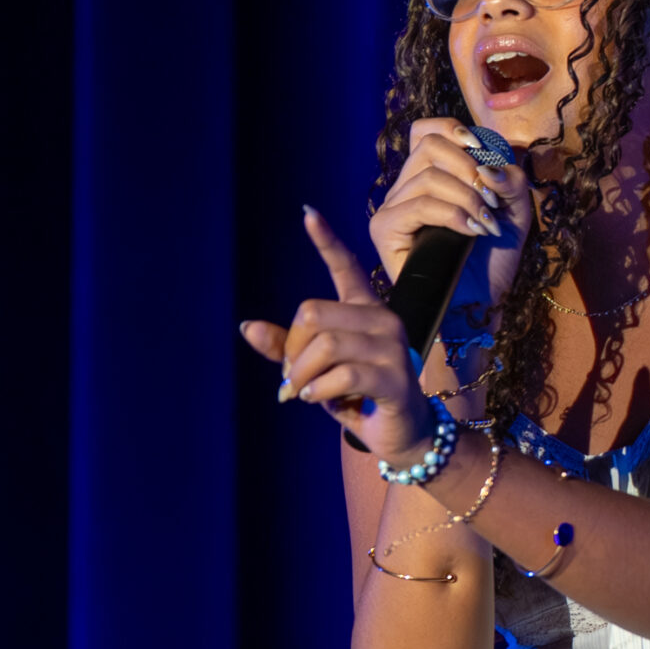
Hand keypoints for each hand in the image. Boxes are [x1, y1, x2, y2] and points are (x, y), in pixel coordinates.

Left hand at [240, 209, 430, 457]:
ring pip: (324, 345)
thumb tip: (247, 327)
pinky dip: (318, 391)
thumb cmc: (358, 396)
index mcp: (364, 310)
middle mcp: (383, 320)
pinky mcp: (396, 378)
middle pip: (313, 313)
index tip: (307, 212)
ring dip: (301, 375)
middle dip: (292, 350)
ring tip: (302, 393)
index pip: (345, 267)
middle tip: (291, 378)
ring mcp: (393, 348)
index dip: (326, 240)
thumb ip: (285, 348)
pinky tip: (320, 400)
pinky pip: (342, 374)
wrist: (402, 435)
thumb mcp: (315, 370)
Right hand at [370, 119, 530, 311]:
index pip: (424, 130)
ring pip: (426, 176)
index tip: (482, 149)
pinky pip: (417, 205)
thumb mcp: (515, 209)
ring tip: (486, 223)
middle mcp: (406, 188)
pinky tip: (471, 231)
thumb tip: (487, 168)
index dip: (452, 129)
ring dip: (467, 197)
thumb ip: (510, 177)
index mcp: (430, 175)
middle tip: (492, 198)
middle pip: (428, 145)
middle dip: (468, 166)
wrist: (482, 304)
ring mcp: (392, 208)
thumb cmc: (494, 259)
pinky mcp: (384, 231)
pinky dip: (451, 215)